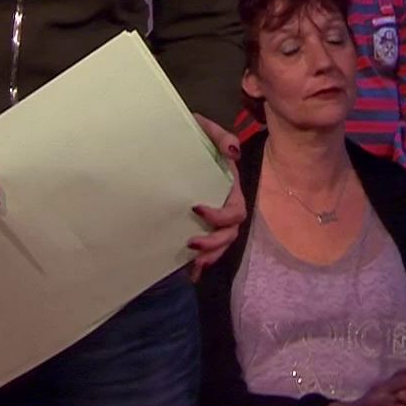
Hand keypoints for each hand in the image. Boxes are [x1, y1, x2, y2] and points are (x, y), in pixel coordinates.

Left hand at [188, 114, 244, 280]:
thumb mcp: (203, 130)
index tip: (196, 209)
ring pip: (221, 247)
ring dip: (210, 256)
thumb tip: (233, 151)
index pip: (236, 211)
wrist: (169, 147)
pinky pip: (206, 252)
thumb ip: (219, 135)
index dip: (221, 216)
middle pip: (230, 235)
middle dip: (214, 243)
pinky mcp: (199, 228)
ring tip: (193, 262)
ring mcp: (213, 221)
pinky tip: (190, 274)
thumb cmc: (189, 139)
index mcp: (229, 189)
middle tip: (191, 244)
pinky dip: (200, 266)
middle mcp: (225, 208)